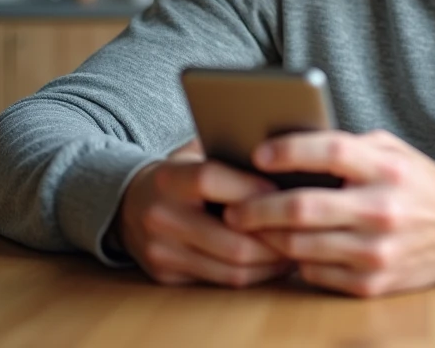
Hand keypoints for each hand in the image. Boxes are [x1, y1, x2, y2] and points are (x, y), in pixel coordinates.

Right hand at [112, 137, 293, 287]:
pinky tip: (273, 262)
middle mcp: (160, 217)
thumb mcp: (197, 152)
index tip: (288, 192)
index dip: (254, 190)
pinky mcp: (166, 276)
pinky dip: (253, 275)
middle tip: (306, 232)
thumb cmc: (180, 172)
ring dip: (271, 265)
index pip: (211, 180)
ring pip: (231, 270)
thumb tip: (287, 159)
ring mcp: (161, 252)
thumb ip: (231, 154)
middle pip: (231, 241)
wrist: (129, 203)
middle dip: (275, 240)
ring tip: (296, 250)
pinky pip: (221, 282)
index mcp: (169, 178)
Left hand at [224, 129, 434, 297]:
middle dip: (258, 208)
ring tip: (250, 227)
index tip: (258, 154)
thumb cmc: (413, 181)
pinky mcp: (374, 284)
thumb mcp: (390, 150)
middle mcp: (383, 210)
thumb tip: (284, 147)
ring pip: (302, 247)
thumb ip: (346, 146)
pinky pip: (316, 274)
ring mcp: (378, 252)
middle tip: (234, 206)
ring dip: (268, 238)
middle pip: (304, 208)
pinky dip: (296, 261)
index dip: (289, 151)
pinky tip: (286, 248)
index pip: (331, 153)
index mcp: (387, 169)